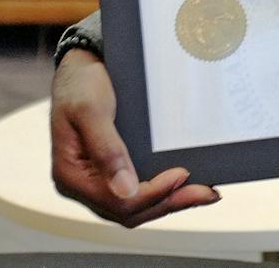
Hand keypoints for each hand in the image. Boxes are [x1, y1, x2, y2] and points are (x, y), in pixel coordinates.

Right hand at [50, 48, 219, 226]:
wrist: (78, 68)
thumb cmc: (81, 85)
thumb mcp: (91, 110)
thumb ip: (107, 149)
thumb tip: (127, 189)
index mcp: (71, 176)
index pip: (117, 201)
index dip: (152, 194)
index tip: (182, 175)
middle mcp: (83, 185)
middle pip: (129, 210)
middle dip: (170, 203)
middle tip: (207, 193)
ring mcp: (97, 180)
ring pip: (135, 206)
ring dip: (169, 202)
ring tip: (204, 193)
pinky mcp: (111, 171)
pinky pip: (137, 192)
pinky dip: (162, 193)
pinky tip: (185, 185)